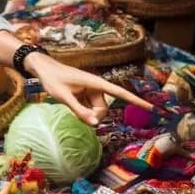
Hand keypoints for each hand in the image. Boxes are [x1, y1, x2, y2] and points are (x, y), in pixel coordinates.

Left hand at [26, 51, 152, 125]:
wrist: (42, 69)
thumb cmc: (53, 79)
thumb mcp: (64, 97)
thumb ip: (80, 111)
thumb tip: (96, 124)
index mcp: (96, 83)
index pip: (120, 93)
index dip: (136, 101)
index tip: (152, 108)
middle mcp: (96, 87)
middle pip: (103, 109)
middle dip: (94, 116)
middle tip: (77, 114)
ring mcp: (90, 92)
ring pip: (96, 111)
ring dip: (86, 114)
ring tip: (70, 107)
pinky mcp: (85, 96)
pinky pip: (88, 109)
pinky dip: (82, 112)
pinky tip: (70, 106)